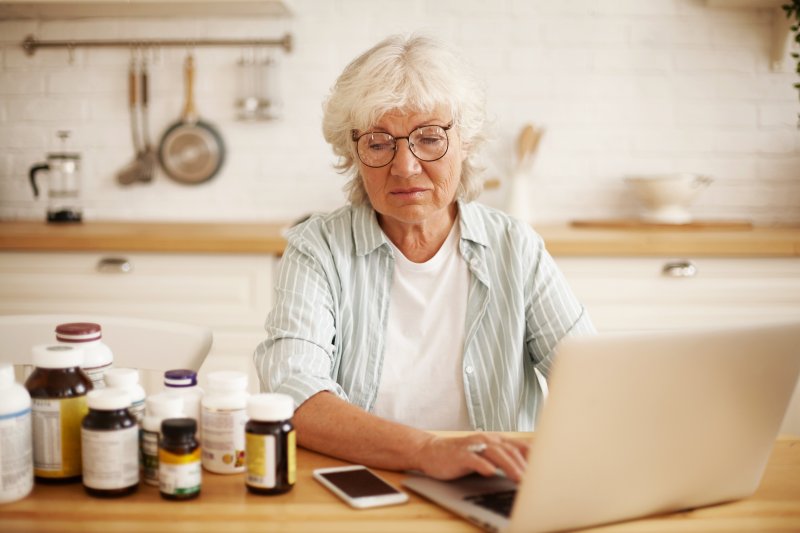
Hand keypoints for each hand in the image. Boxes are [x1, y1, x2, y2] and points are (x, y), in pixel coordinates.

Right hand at [414, 433, 528, 481]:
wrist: (431, 451)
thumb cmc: (461, 455)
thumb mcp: (485, 455)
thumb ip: (504, 459)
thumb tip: (527, 470)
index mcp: (495, 440)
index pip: (519, 445)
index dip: (534, 456)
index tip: (548, 468)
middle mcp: (486, 440)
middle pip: (510, 450)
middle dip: (524, 465)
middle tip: (535, 480)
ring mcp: (473, 446)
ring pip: (495, 453)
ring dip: (509, 466)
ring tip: (519, 478)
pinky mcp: (459, 454)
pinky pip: (473, 458)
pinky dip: (482, 465)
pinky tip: (490, 472)